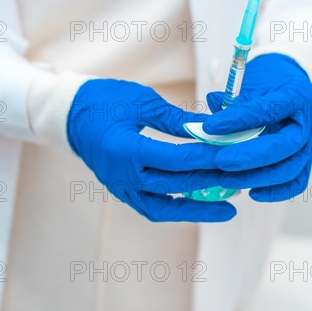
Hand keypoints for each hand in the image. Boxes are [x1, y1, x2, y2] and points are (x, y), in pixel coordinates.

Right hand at [67, 79, 236, 221]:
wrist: (70, 116)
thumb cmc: (104, 101)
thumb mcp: (141, 101)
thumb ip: (176, 119)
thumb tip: (211, 129)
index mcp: (125, 150)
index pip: (177, 159)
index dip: (209, 158)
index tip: (235, 154)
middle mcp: (122, 176)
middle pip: (175, 185)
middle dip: (212, 182)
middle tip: (241, 180)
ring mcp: (120, 187)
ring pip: (164, 208)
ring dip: (197, 209)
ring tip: (227, 208)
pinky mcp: (122, 191)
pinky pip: (152, 207)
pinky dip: (176, 209)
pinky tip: (198, 205)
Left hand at [202, 53, 311, 201]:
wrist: (288, 86)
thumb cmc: (268, 83)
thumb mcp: (251, 83)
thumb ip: (233, 100)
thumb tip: (211, 110)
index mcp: (298, 94)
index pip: (269, 109)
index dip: (239, 119)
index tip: (210, 126)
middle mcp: (311, 121)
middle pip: (286, 146)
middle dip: (250, 157)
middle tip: (220, 161)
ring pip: (291, 169)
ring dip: (257, 177)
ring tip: (227, 179)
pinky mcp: (307, 160)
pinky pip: (296, 182)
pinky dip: (274, 191)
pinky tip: (252, 193)